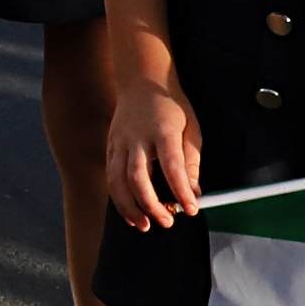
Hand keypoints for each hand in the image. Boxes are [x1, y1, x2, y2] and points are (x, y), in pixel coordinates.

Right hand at [104, 75, 202, 231]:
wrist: (141, 81)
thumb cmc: (171, 106)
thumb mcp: (190, 128)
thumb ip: (191, 160)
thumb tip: (193, 191)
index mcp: (162, 131)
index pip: (172, 166)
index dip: (181, 190)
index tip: (191, 209)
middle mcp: (137, 137)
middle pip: (138, 177)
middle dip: (150, 204)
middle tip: (167, 221)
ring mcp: (120, 142)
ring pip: (117, 180)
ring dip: (129, 207)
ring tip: (144, 224)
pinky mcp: (110, 147)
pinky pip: (111, 177)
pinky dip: (119, 198)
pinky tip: (131, 212)